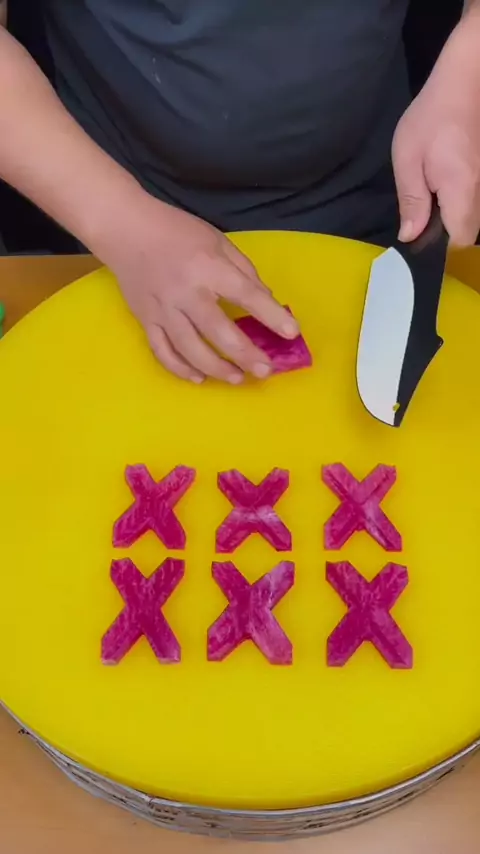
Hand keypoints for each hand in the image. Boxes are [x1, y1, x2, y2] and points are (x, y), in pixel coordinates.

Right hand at [99, 195, 298, 383]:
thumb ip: (244, 272)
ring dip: (216, 368)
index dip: (271, 315)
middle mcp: (186, 292)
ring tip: (237, 378)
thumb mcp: (219, 241)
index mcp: (208, 267)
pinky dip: (181, 369)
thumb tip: (266, 302)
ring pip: (190, 349)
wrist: (125, 229)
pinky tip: (200, 378)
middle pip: (217, 330)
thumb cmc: (178, 232)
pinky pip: (163, 352)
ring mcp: (163, 309)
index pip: (246, 294)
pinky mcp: (146, 320)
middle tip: (266, 370)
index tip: (291, 333)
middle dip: (245, 354)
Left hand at [392, 14, 479, 245]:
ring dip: (453, 214)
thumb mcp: (408, 158)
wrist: (467, 80)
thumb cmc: (432, 117)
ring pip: (473, 215)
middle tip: (421, 215)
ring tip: (431, 196)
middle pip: (469, 231)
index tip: (422, 236)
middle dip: (447, 231)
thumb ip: (411, 200)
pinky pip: (474, 199)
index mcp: (461, 191)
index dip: (442, 245)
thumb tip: (410, 236)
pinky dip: (460, 200)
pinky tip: (442, 184)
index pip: (461, 240)